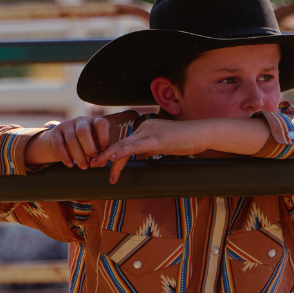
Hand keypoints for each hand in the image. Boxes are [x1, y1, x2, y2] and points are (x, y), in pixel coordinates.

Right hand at [25, 117, 113, 169]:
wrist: (63, 143)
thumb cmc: (85, 147)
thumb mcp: (95, 148)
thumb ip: (100, 155)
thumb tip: (101, 161)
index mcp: (94, 122)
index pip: (101, 123)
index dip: (104, 136)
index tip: (104, 148)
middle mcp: (81, 121)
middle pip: (83, 131)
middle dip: (88, 147)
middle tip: (92, 161)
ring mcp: (67, 125)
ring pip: (71, 139)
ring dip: (78, 156)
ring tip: (83, 167)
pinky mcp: (55, 133)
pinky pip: (59, 144)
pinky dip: (64, 156)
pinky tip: (70, 165)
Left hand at [90, 117, 271, 183]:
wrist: (202, 133)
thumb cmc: (186, 140)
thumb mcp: (163, 146)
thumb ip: (150, 149)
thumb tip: (140, 157)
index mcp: (145, 128)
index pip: (124, 142)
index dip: (111, 153)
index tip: (100, 162)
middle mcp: (144, 127)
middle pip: (120, 143)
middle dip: (104, 155)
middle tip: (91, 164)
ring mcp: (150, 132)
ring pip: (124, 145)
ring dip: (109, 157)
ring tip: (97, 165)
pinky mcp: (156, 139)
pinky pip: (135, 147)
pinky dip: (122, 153)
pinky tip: (113, 159)